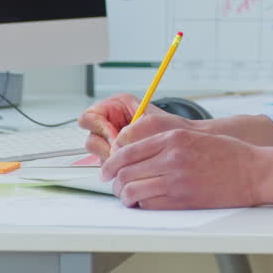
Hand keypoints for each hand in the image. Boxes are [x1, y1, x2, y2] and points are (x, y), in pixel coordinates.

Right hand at [78, 94, 192, 159]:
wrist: (182, 142)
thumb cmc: (171, 127)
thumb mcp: (152, 122)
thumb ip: (131, 129)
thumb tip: (116, 143)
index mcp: (115, 106)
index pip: (90, 116)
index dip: (100, 127)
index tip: (115, 136)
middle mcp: (109, 122)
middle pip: (91, 136)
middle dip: (106, 146)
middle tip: (123, 152)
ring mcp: (110, 140)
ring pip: (96, 152)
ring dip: (112, 158)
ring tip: (132, 158)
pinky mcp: (113, 155)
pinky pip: (105, 163)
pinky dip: (117, 166)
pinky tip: (132, 164)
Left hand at [100, 128, 267, 209]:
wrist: (254, 172)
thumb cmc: (229, 154)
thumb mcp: (195, 137)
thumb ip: (166, 143)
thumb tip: (135, 153)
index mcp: (174, 138)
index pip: (128, 150)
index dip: (111, 163)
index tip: (108, 170)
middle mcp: (172, 157)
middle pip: (125, 171)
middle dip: (115, 181)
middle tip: (116, 185)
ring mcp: (176, 179)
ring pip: (132, 190)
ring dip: (125, 195)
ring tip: (129, 196)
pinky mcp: (182, 199)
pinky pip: (148, 204)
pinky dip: (141, 205)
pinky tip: (145, 202)